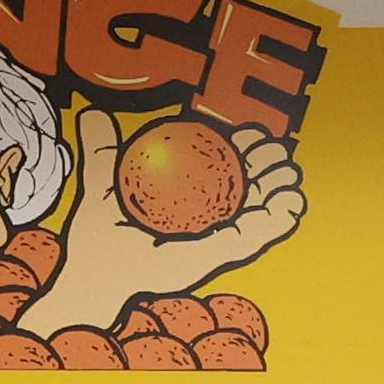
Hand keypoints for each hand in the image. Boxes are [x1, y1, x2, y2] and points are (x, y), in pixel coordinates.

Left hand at [29, 110, 309, 340]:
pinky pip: (258, 235)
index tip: (250, 131)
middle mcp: (208, 217)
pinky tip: (292, 202)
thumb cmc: (97, 236)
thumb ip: (102, 147)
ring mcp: (217, 236)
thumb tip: (91, 112)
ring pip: (262, 208)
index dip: (244, 144)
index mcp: (188, 197)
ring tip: (290, 171)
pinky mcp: (223, 254)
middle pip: (249, 183)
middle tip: (274, 147)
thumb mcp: (101, 180)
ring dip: (283, 187)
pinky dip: (280, 219)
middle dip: (271, 162)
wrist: (96, 272)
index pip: (222, 164)